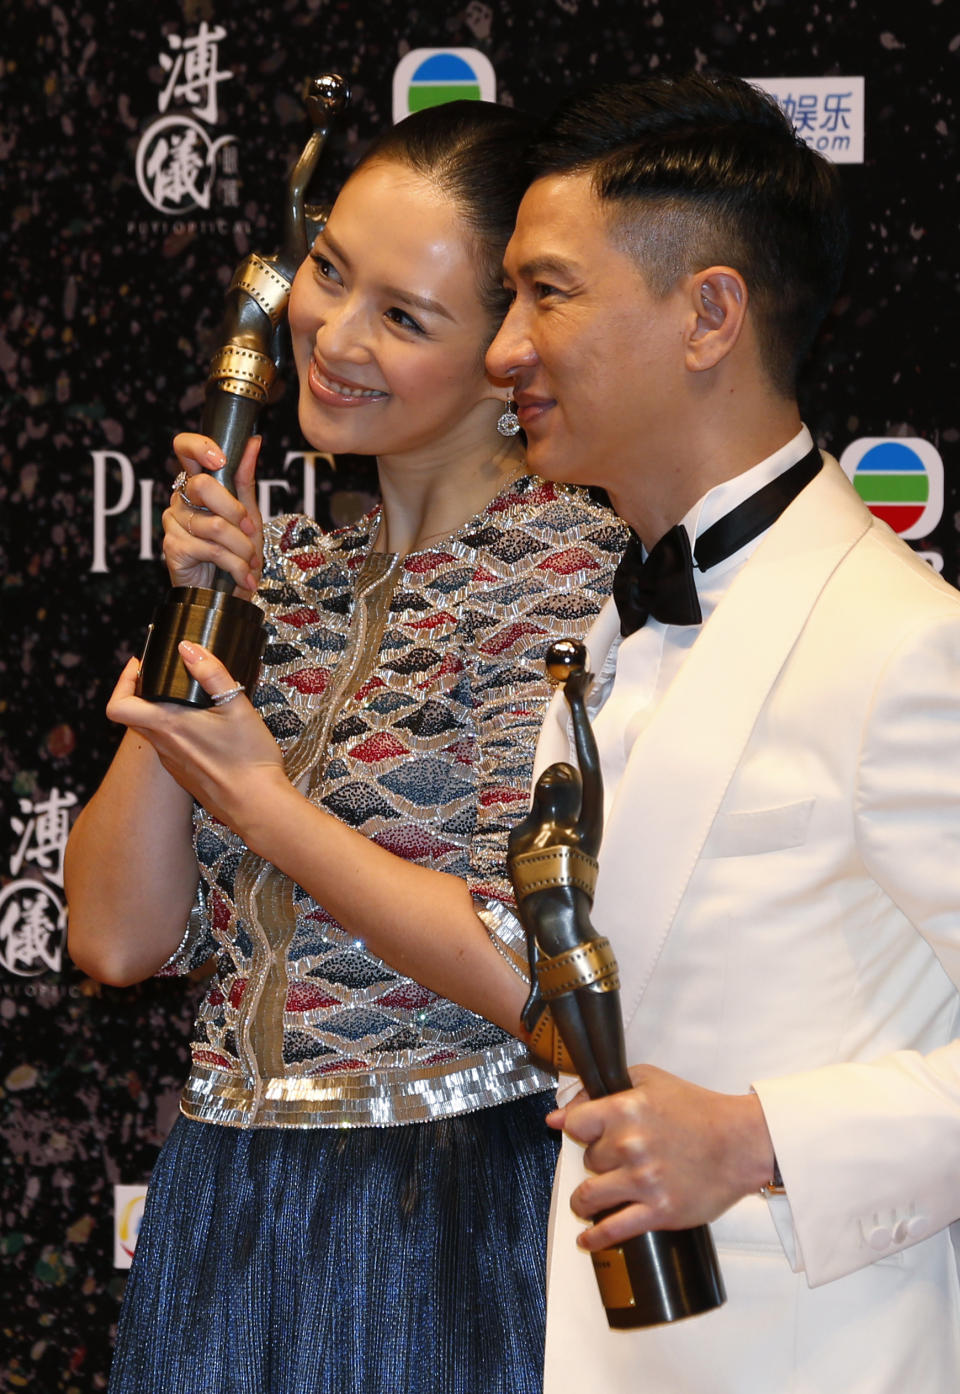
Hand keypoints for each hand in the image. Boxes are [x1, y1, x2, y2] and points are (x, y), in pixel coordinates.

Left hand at [107, 642, 286, 834]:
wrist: (256, 805)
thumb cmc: (248, 758)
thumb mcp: (237, 706)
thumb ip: (212, 673)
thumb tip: (188, 648)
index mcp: (169, 725)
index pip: (119, 705)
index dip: (122, 682)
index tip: (140, 668)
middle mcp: (163, 746)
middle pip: (135, 716)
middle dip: (147, 693)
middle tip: (169, 677)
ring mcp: (172, 764)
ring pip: (154, 732)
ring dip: (163, 713)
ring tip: (192, 701)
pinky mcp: (185, 776)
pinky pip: (170, 749)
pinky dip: (179, 734)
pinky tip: (206, 730)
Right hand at [163, 433, 262, 596]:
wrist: (229, 598)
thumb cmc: (237, 555)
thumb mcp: (249, 515)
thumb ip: (245, 479)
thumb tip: (253, 440)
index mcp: (197, 485)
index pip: (184, 448)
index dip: (200, 447)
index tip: (221, 459)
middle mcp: (181, 499)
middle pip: (204, 485)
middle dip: (237, 513)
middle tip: (251, 533)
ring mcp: (173, 522)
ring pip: (215, 524)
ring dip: (243, 549)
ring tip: (249, 563)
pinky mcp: (172, 547)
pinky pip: (211, 549)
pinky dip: (236, 566)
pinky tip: (242, 577)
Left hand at [548, 1064, 774, 1247]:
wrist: (740, 1142)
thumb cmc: (698, 1109)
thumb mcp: (649, 1080)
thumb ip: (602, 1089)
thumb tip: (560, 1113)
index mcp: (625, 1109)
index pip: (575, 1124)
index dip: (577, 1129)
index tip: (582, 1135)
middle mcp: (629, 1145)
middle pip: (588, 1160)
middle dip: (597, 1161)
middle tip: (613, 1162)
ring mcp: (642, 1180)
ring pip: (589, 1196)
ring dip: (584, 1202)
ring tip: (586, 1203)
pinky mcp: (658, 1211)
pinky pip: (613, 1229)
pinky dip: (595, 1237)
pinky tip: (587, 1239)